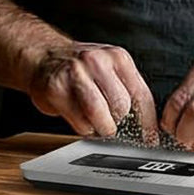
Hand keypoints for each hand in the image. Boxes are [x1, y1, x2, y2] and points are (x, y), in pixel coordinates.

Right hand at [27, 42, 158, 142]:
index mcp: (117, 57)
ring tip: (95, 122)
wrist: (43, 56)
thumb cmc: (79, 67)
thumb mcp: (108, 68)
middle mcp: (97, 61)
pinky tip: (78, 116)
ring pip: (101, 115)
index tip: (150, 138)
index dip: (148, 121)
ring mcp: (76, 73)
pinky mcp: (57, 89)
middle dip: (117, 121)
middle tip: (108, 120)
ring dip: (101, 127)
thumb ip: (126, 88)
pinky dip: (83, 128)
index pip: (141, 94)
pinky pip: (80, 122)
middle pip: (121, 106)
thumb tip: (145, 123)